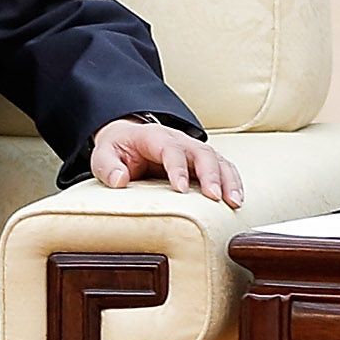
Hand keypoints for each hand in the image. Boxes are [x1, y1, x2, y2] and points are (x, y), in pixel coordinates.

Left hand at [89, 119, 243, 207]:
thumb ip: (108, 167)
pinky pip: (224, 168)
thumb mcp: (103, 156)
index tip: (180, 189)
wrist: (128, 139)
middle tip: (214, 197)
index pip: (171, 149)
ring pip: (218, 160)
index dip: (178, 168)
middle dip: (210, 175)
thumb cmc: (117, 150)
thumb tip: (120, 180)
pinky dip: (233, 183)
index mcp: (154, 137)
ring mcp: (194, 150)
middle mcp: (180, 140)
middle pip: (202, 153)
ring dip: (228, 181)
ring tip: (233, 203)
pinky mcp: (203, 162)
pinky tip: (236, 200)